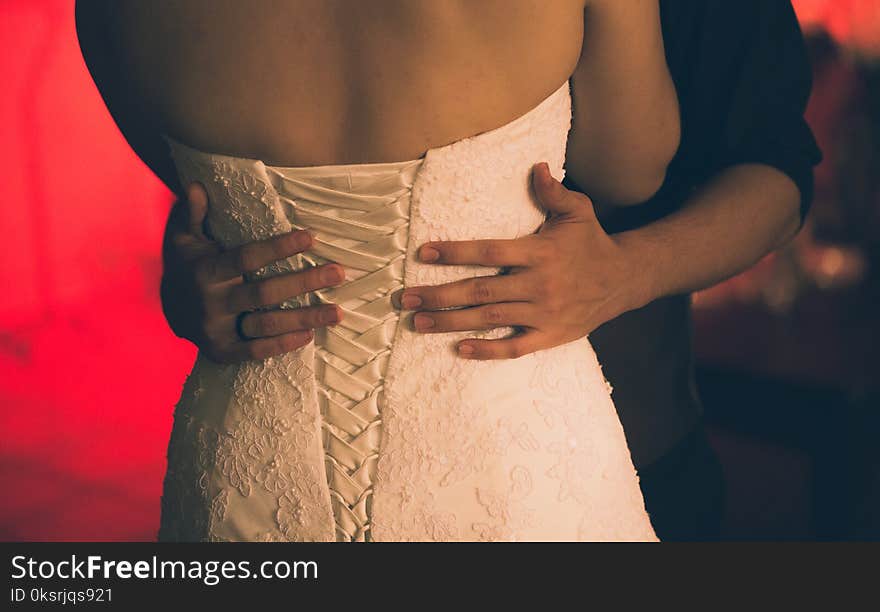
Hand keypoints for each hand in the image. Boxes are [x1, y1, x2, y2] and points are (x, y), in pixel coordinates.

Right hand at [160, 183, 345, 362]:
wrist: (167, 312)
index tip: (311, 237)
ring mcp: (217, 330)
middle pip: (265, 293)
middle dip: (305, 282)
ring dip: (305, 318)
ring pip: (267, 325)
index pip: (247, 257)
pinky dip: (283, 345)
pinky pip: (256, 352)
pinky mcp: (223, 352)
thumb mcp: (184, 238)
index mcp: (206, 272)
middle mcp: (212, 303)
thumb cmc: (186, 267)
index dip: (279, 248)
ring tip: (337, 312)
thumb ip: (193, 213)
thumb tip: (196, 185)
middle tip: (338, 272)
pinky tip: (310, 335)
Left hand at [392, 162, 646, 359]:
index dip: (455, 252)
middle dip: (439, 295)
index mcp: (540, 252)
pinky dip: (487, 350)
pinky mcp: (550, 335)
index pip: (489, 252)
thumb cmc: (591, 242)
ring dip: (450, 323)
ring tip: (418, 322)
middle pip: (480, 290)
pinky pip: (515, 347)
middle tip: (405, 298)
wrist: (623, 280)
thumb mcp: (578, 211)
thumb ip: (553, 192)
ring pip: (490, 319)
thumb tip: (536, 166)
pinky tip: (459, 348)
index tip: (423, 252)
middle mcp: (539, 284)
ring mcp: (543, 313)